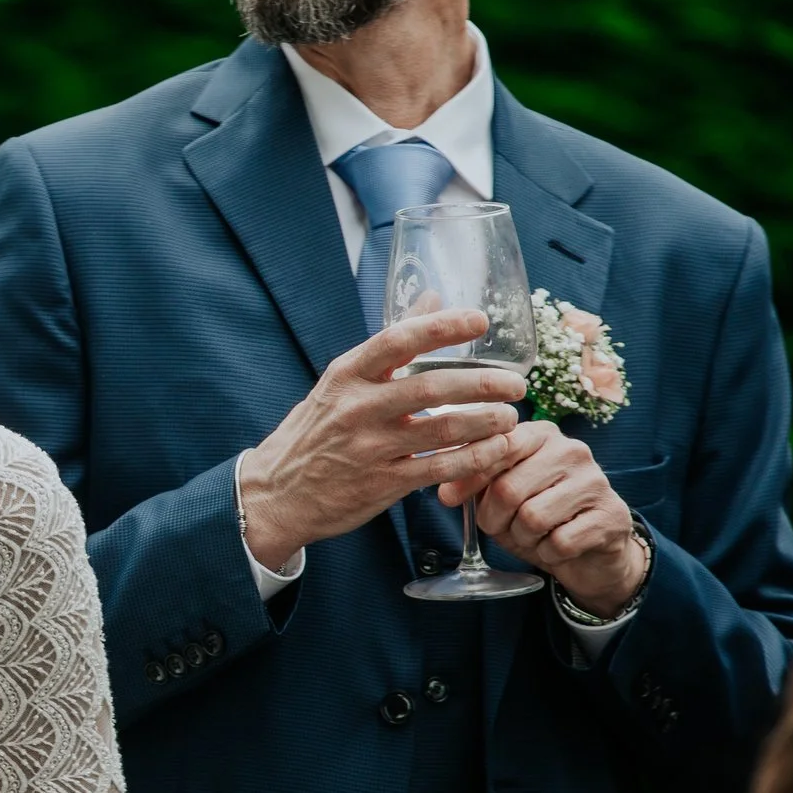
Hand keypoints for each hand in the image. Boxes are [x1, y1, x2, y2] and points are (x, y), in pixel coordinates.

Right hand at [239, 309, 531, 565]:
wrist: (277, 494)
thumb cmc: (315, 432)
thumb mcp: (341, 381)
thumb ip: (390, 344)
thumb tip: (432, 298)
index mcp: (346, 374)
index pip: (397, 340)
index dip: (441, 328)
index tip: (479, 320)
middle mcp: (357, 407)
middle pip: (430, 386)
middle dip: (482, 383)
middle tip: (515, 383)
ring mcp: (369, 447)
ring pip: (441, 428)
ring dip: (485, 421)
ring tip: (510, 417)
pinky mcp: (382, 484)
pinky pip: (439, 468)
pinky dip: (473, 458)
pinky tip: (495, 450)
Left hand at [442, 419, 647, 615]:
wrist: (591, 552)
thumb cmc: (539, 517)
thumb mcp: (500, 496)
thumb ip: (476, 484)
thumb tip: (445, 492)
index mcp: (541, 435)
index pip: (496, 447)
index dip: (468, 477)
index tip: (450, 498)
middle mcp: (572, 450)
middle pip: (508, 489)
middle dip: (494, 519)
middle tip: (503, 528)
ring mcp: (596, 481)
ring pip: (533, 518)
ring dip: (523, 538)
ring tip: (534, 536)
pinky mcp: (611, 515)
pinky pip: (560, 543)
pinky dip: (548, 554)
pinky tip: (558, 548)